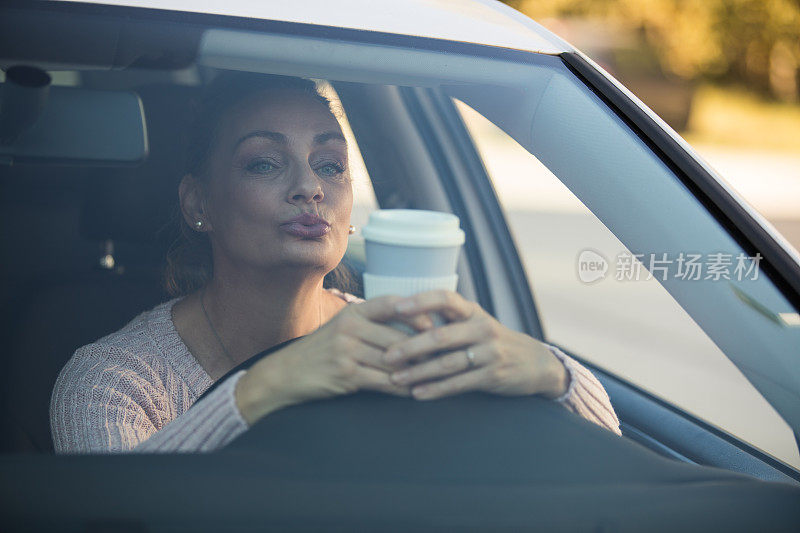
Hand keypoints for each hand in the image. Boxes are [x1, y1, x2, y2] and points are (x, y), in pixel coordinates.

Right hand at [235, 295, 431, 424]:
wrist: (288, 373)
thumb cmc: (323, 349)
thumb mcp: (344, 326)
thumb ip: (374, 323)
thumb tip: (417, 324)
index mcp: (353, 310)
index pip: (392, 304)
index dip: (418, 314)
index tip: (438, 325)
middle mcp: (350, 326)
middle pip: (398, 337)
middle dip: (423, 350)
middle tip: (447, 357)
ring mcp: (347, 350)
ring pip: (393, 361)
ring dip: (416, 372)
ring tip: (437, 376)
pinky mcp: (346, 374)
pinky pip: (383, 381)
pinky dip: (402, 388)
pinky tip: (415, 392)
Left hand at [382, 290, 568, 400]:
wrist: (535, 363)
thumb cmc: (492, 340)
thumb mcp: (475, 322)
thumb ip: (446, 319)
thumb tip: (400, 316)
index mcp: (472, 311)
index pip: (445, 298)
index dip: (421, 301)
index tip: (396, 308)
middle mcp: (482, 328)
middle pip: (441, 336)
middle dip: (410, 346)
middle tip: (386, 355)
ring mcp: (489, 353)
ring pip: (448, 363)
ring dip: (419, 373)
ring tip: (395, 379)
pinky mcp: (493, 376)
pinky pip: (460, 384)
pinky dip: (437, 390)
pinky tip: (418, 394)